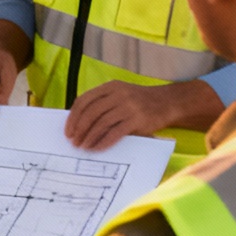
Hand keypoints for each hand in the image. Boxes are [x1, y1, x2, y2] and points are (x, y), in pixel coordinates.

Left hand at [65, 79, 218, 151]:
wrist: (167, 102)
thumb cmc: (139, 102)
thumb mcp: (120, 96)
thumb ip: (103, 104)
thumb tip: (79, 124)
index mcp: (110, 87)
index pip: (84, 100)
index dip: (73, 117)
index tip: (68, 130)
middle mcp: (118, 94)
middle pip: (90, 112)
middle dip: (79, 129)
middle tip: (74, 142)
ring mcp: (128, 106)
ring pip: (101, 123)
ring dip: (89, 137)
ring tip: (84, 147)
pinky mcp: (137, 120)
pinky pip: (115, 133)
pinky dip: (104, 142)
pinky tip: (98, 149)